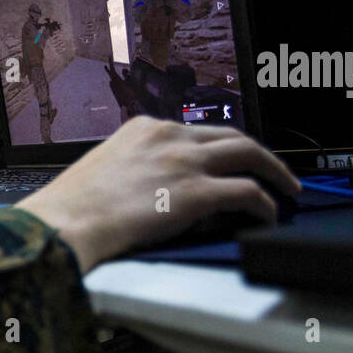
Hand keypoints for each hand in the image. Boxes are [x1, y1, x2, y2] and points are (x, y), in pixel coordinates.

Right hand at [17, 116, 299, 273]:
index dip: (220, 147)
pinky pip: (248, 193)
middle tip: (273, 170)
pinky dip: (266, 204)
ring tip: (287, 189)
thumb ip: (135, 168)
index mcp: (143, 129)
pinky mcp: (196, 193)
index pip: (195, 130)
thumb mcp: (104, 168)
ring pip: (249, 154)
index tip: (229, 158)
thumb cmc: (72, 208)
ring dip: (275, 171)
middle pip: (231, 135)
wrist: (65, 223)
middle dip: (258, 153)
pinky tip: (269, 216)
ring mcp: (185, 162)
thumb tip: (153, 188)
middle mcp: (168, 136)